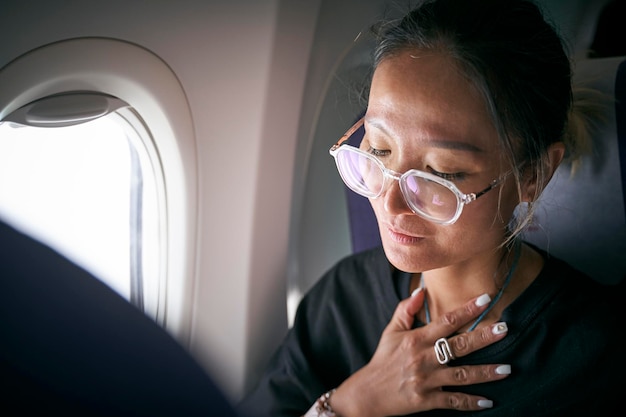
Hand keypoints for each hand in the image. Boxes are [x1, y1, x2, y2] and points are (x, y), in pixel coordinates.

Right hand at [330, 288, 510, 416]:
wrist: (366, 394)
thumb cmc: (382, 360)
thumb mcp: (390, 332)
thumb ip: (406, 310)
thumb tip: (420, 290)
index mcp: (416, 339)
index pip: (446, 320)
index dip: (467, 309)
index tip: (486, 299)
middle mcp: (423, 358)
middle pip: (459, 345)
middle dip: (484, 337)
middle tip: (505, 329)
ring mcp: (426, 380)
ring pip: (462, 375)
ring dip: (486, 372)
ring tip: (507, 369)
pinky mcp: (426, 400)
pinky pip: (453, 401)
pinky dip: (471, 402)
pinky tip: (488, 402)